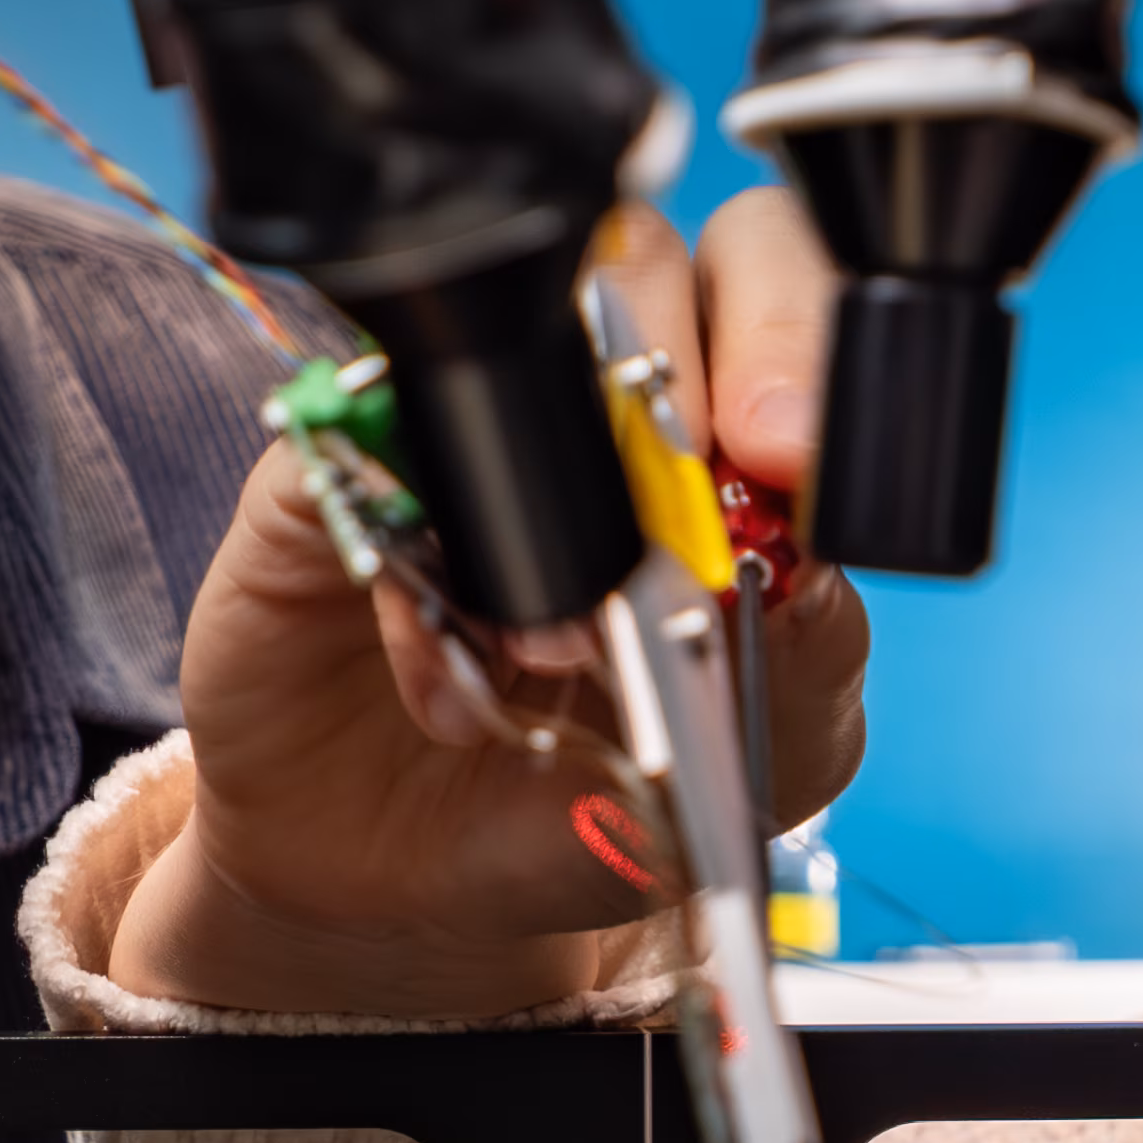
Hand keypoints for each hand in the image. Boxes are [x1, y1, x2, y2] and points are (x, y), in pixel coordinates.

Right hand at [119, 192, 875, 1020]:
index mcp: (723, 443)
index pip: (778, 304)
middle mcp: (585, 405)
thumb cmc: (581, 807)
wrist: (399, 887)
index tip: (788, 447)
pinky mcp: (328, 480)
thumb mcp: (744, 770)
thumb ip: (807, 667)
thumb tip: (814, 571)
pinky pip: (358, 447)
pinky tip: (444, 675)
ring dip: (542, 472)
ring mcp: (450, 426)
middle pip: (644, 255)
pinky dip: (414, 564)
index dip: (792, 339)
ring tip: (551, 649)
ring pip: (497, 327)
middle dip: (686, 344)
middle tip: (702, 467)